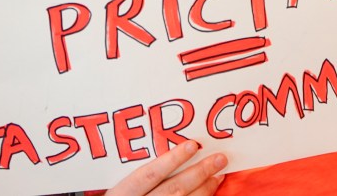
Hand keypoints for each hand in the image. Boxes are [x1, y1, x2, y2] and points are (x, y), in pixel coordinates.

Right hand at [106, 140, 226, 195]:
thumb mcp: (116, 190)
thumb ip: (137, 175)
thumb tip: (170, 152)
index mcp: (122, 195)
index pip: (149, 174)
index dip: (171, 160)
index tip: (192, 145)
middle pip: (173, 190)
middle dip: (199, 173)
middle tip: (220, 158)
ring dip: (205, 189)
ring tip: (219, 175)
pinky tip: (209, 192)